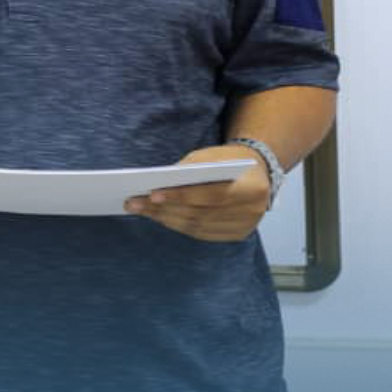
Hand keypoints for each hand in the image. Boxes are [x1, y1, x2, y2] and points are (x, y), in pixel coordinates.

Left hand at [124, 145, 271, 240]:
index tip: (152, 195)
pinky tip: (159, 217)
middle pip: (200, 214)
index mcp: (252, 188)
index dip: (180, 196)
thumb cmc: (228, 160)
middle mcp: (252, 212)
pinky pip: (201, 233)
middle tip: (134, 203)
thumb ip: (189, 168)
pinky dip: (178, 226)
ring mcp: (245, 226)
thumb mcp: (212, 156)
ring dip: (165, 219)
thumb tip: (157, 185)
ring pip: (197, 226)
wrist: (257, 172)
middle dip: (163, 209)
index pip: (210, 195)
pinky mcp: (237, 234)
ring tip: (141, 210)